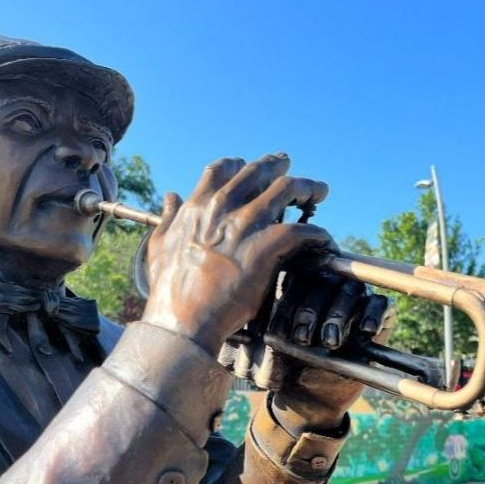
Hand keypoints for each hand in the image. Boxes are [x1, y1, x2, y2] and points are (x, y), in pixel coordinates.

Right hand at [140, 154, 333, 354]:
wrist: (183, 319)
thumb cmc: (170, 289)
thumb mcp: (160, 245)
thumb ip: (168, 217)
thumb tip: (171, 196)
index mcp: (198, 206)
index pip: (223, 169)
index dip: (240, 164)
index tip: (250, 166)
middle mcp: (223, 207)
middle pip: (258, 171)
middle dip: (278, 165)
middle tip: (290, 166)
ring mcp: (245, 225)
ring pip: (286, 189)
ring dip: (307, 186)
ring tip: (319, 190)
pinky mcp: (264, 248)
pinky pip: (301, 231)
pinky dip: (317, 233)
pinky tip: (325, 239)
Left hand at [266, 269, 394, 432]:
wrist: (316, 393)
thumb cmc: (293, 367)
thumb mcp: (277, 355)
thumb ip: (270, 342)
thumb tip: (262, 337)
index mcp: (299, 288)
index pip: (293, 281)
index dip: (286, 306)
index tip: (278, 333)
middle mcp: (329, 285)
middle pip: (323, 281)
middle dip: (310, 311)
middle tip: (302, 339)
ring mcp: (356, 297)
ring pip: (351, 288)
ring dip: (338, 314)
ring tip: (330, 343)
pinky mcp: (381, 312)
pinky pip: (382, 303)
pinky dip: (374, 314)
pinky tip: (364, 331)